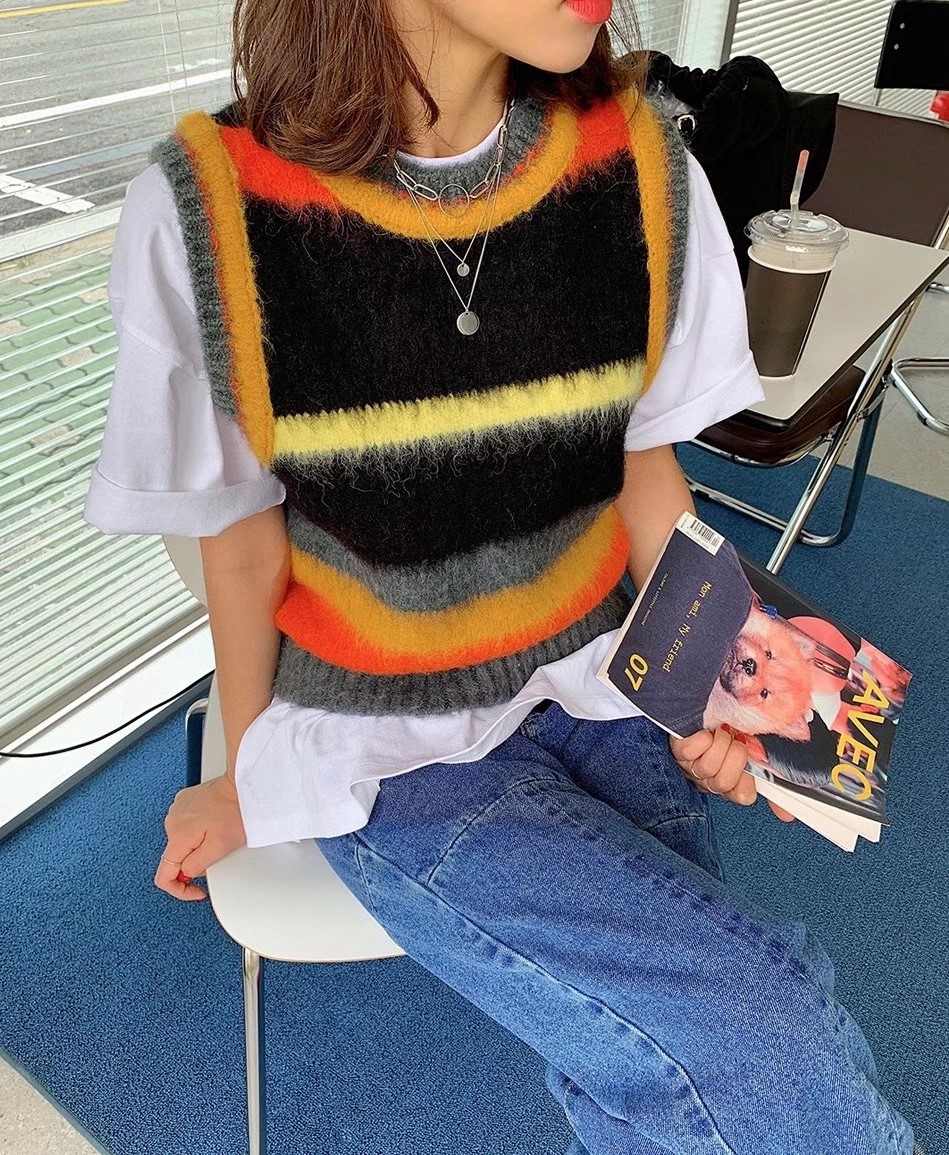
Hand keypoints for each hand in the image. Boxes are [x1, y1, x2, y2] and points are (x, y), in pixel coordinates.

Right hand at [154, 775, 246, 900]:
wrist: (243, 784)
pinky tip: (215, 821)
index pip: (164, 876)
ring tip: (219, 832)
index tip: (196, 891)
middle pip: (175, 857)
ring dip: (198, 844)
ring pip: (182, 841)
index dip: (180, 890)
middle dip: (195, 862)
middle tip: (218, 851)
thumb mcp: (220, 848)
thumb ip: (197, 866)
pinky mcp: (185, 801)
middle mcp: (171, 821)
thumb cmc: (236, 810)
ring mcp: (177, 809)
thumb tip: (187, 873)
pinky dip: (199, 829)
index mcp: (177, 836)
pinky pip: (187, 825)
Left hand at [669, 729, 795, 822]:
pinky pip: (689, 752)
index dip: (747, 781)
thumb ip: (773, 778)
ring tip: (722, 732)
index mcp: (732, 782)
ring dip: (719, 744)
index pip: (743, 796)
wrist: (707, 708)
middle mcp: (711, 778)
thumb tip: (788, 817)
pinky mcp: (678, 751)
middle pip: (724, 783)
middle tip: (737, 739)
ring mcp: (693, 766)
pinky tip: (706, 732)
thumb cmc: (733, 730)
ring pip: (708, 768)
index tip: (753, 762)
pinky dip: (701, 740)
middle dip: (734, 757)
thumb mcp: (758, 748)